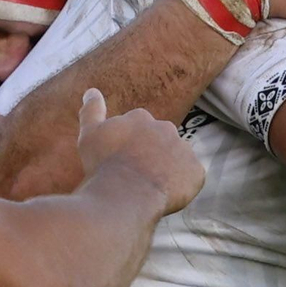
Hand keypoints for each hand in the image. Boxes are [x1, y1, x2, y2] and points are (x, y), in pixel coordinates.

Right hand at [76, 88, 203, 213]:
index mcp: (140, 117)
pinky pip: (191, 177)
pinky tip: (165, 195)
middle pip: (159, 140)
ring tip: (149, 187)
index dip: (128, 145)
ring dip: (167, 168)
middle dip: (150, 153)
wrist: (126, 194)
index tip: (120, 159)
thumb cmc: (104, 165)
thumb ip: (92, 110)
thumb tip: (92, 91)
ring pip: (176, 158)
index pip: (137, 127)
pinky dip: (182, 185)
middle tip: (135, 174)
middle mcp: (166, 128)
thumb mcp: (89, 135)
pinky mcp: (196, 171)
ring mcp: (183, 149)